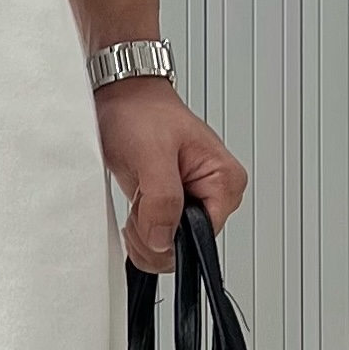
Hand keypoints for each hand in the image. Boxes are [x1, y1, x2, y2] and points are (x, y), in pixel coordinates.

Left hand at [95, 78, 248, 273]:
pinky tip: (137, 207)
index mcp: (225, 181)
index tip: (148, 212)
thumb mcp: (152, 154)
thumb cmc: (142, 113)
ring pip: (168, 248)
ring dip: (143, 234)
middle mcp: (214, 196)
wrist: (123, 100)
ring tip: (140, 196)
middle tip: (142, 199)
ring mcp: (193, 204)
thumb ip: (162, 200)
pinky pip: (157, 240)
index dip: (170, 236)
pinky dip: (139, 232)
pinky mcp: (172, 209)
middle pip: (185, 247)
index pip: (203, 238)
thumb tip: (163, 240)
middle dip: (152, 235)